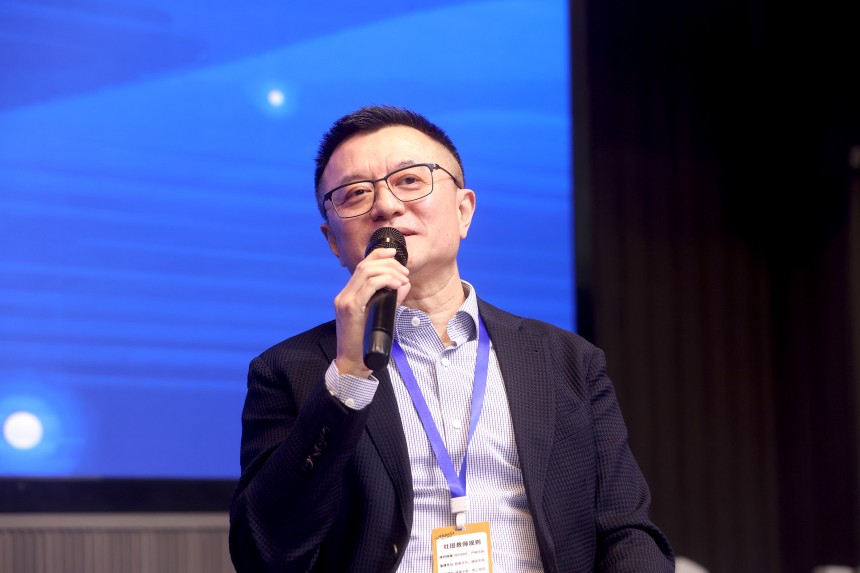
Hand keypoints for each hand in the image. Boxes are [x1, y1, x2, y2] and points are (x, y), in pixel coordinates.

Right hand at [333, 248, 409, 376]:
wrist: (352, 363)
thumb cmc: (365, 344)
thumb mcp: (380, 317)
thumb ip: (391, 300)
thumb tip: (404, 285)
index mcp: (348, 296)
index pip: (362, 266)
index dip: (378, 254)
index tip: (394, 253)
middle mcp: (344, 295)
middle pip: (365, 265)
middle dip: (388, 263)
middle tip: (405, 272)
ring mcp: (345, 301)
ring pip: (367, 272)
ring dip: (390, 271)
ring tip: (403, 279)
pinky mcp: (351, 309)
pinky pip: (369, 285)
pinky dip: (386, 280)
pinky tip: (397, 285)